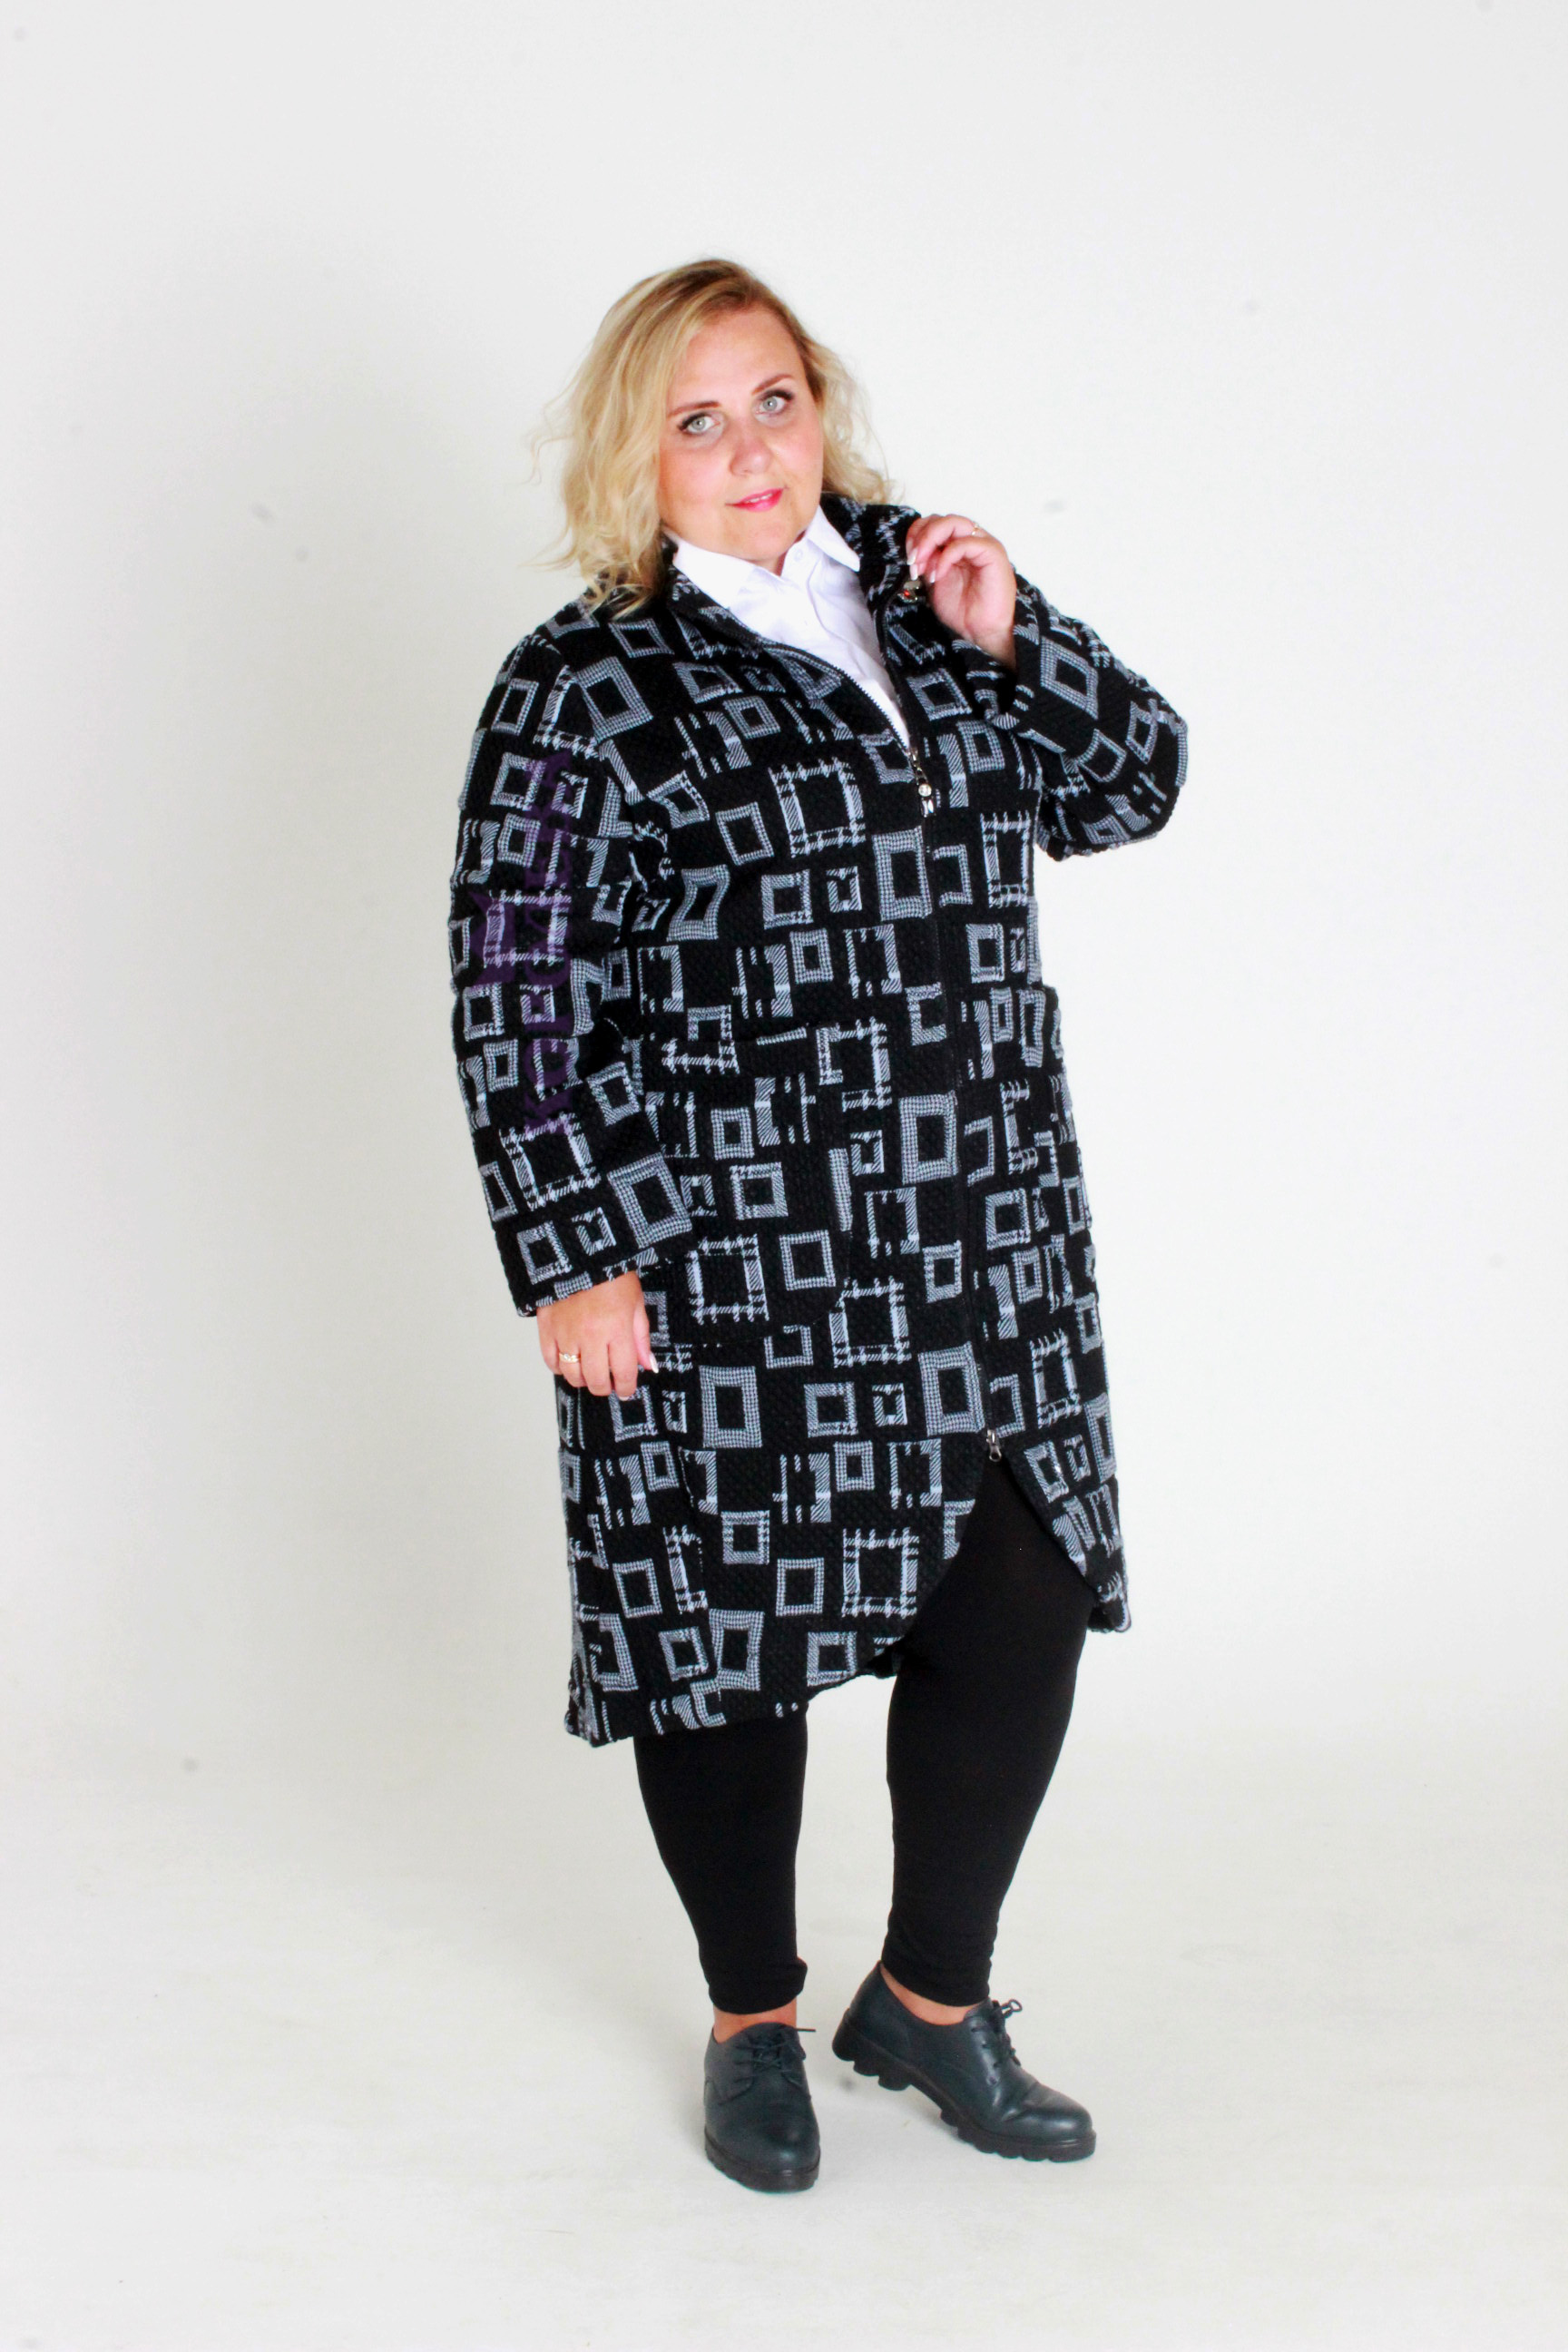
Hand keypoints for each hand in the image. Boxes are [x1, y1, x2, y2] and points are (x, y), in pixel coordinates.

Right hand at [537, 1269, 657, 1398]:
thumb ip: (641, 1337)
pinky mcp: (546, 1326)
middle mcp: (591, 1335)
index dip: (627, 1387)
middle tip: (609, 1383)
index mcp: (617, 1328)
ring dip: (583, 1379)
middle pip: (596, 1380)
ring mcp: (565, 1332)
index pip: (623, 1372)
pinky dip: (559, 1367)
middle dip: (605, 1387)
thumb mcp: (635, 1301)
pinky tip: (568, 1361)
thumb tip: (648, 1365)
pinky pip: (550, 1361)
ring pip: (572, 1375)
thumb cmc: (612, 1272)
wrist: (578, 1249)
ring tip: (590, 1371)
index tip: (627, 1389)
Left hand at [905, 514, 1016, 667]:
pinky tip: (938, 575)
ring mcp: (983, 544)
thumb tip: (915, 549)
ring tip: (921, 565)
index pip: (934, 522)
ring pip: (954, 522)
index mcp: (957, 544)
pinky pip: (965, 543)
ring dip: (930, 540)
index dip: (916, 534)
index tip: (908, 558)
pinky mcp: (993, 553)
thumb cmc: (962, 610)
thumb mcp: (933, 581)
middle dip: (921, 537)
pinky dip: (946, 556)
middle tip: (912, 561)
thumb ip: (926, 561)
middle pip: (942, 519)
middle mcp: (971, 539)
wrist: (980, 632)